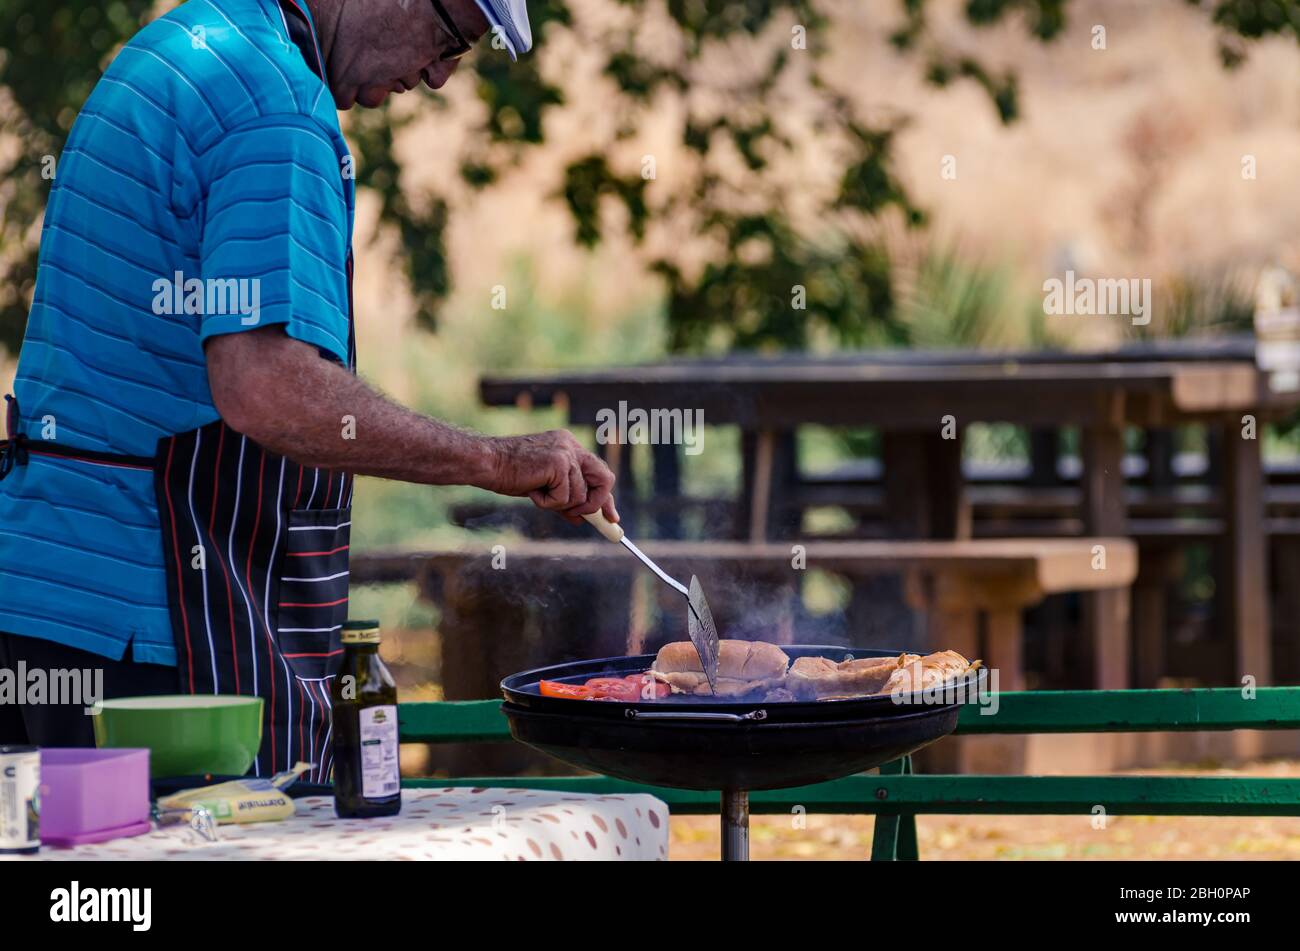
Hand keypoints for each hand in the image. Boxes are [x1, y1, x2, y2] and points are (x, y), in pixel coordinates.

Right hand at [484, 430, 617, 524]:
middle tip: (580, 517)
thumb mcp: (544, 486)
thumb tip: (582, 518)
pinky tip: (532, 490)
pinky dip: (547, 502)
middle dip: (597, 504)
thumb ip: (565, 498)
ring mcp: (566, 453)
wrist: (488, 464)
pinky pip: (564, 498)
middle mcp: (571, 446)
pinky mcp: (559, 463)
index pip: (598, 473)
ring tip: (537, 493)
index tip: (612, 518)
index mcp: (569, 446)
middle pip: (605, 478)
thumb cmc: (510, 473)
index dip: (606, 498)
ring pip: (580, 496)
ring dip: (559, 504)